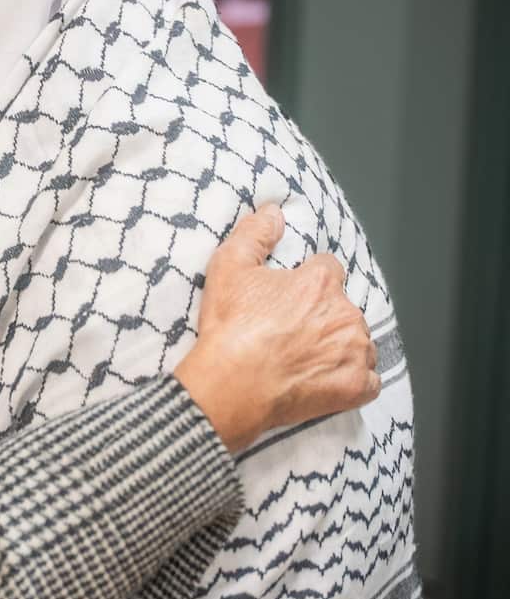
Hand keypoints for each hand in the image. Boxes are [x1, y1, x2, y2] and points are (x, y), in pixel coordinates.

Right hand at [175, 204, 379, 452]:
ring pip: (360, 341)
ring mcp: (354, 352)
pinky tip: (328, 378)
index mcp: (320, 283)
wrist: (229, 385)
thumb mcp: (228, 267)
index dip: (307, 280)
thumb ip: (254, 233)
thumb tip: (274, 212)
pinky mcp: (354, 386)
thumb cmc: (229, 328)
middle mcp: (345, 314)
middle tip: (291, 330)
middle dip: (324, 315)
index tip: (290, 296)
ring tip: (307, 356)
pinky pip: (369, 380)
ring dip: (341, 345)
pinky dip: (354, 378)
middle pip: (344, 306)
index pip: (329, 269)